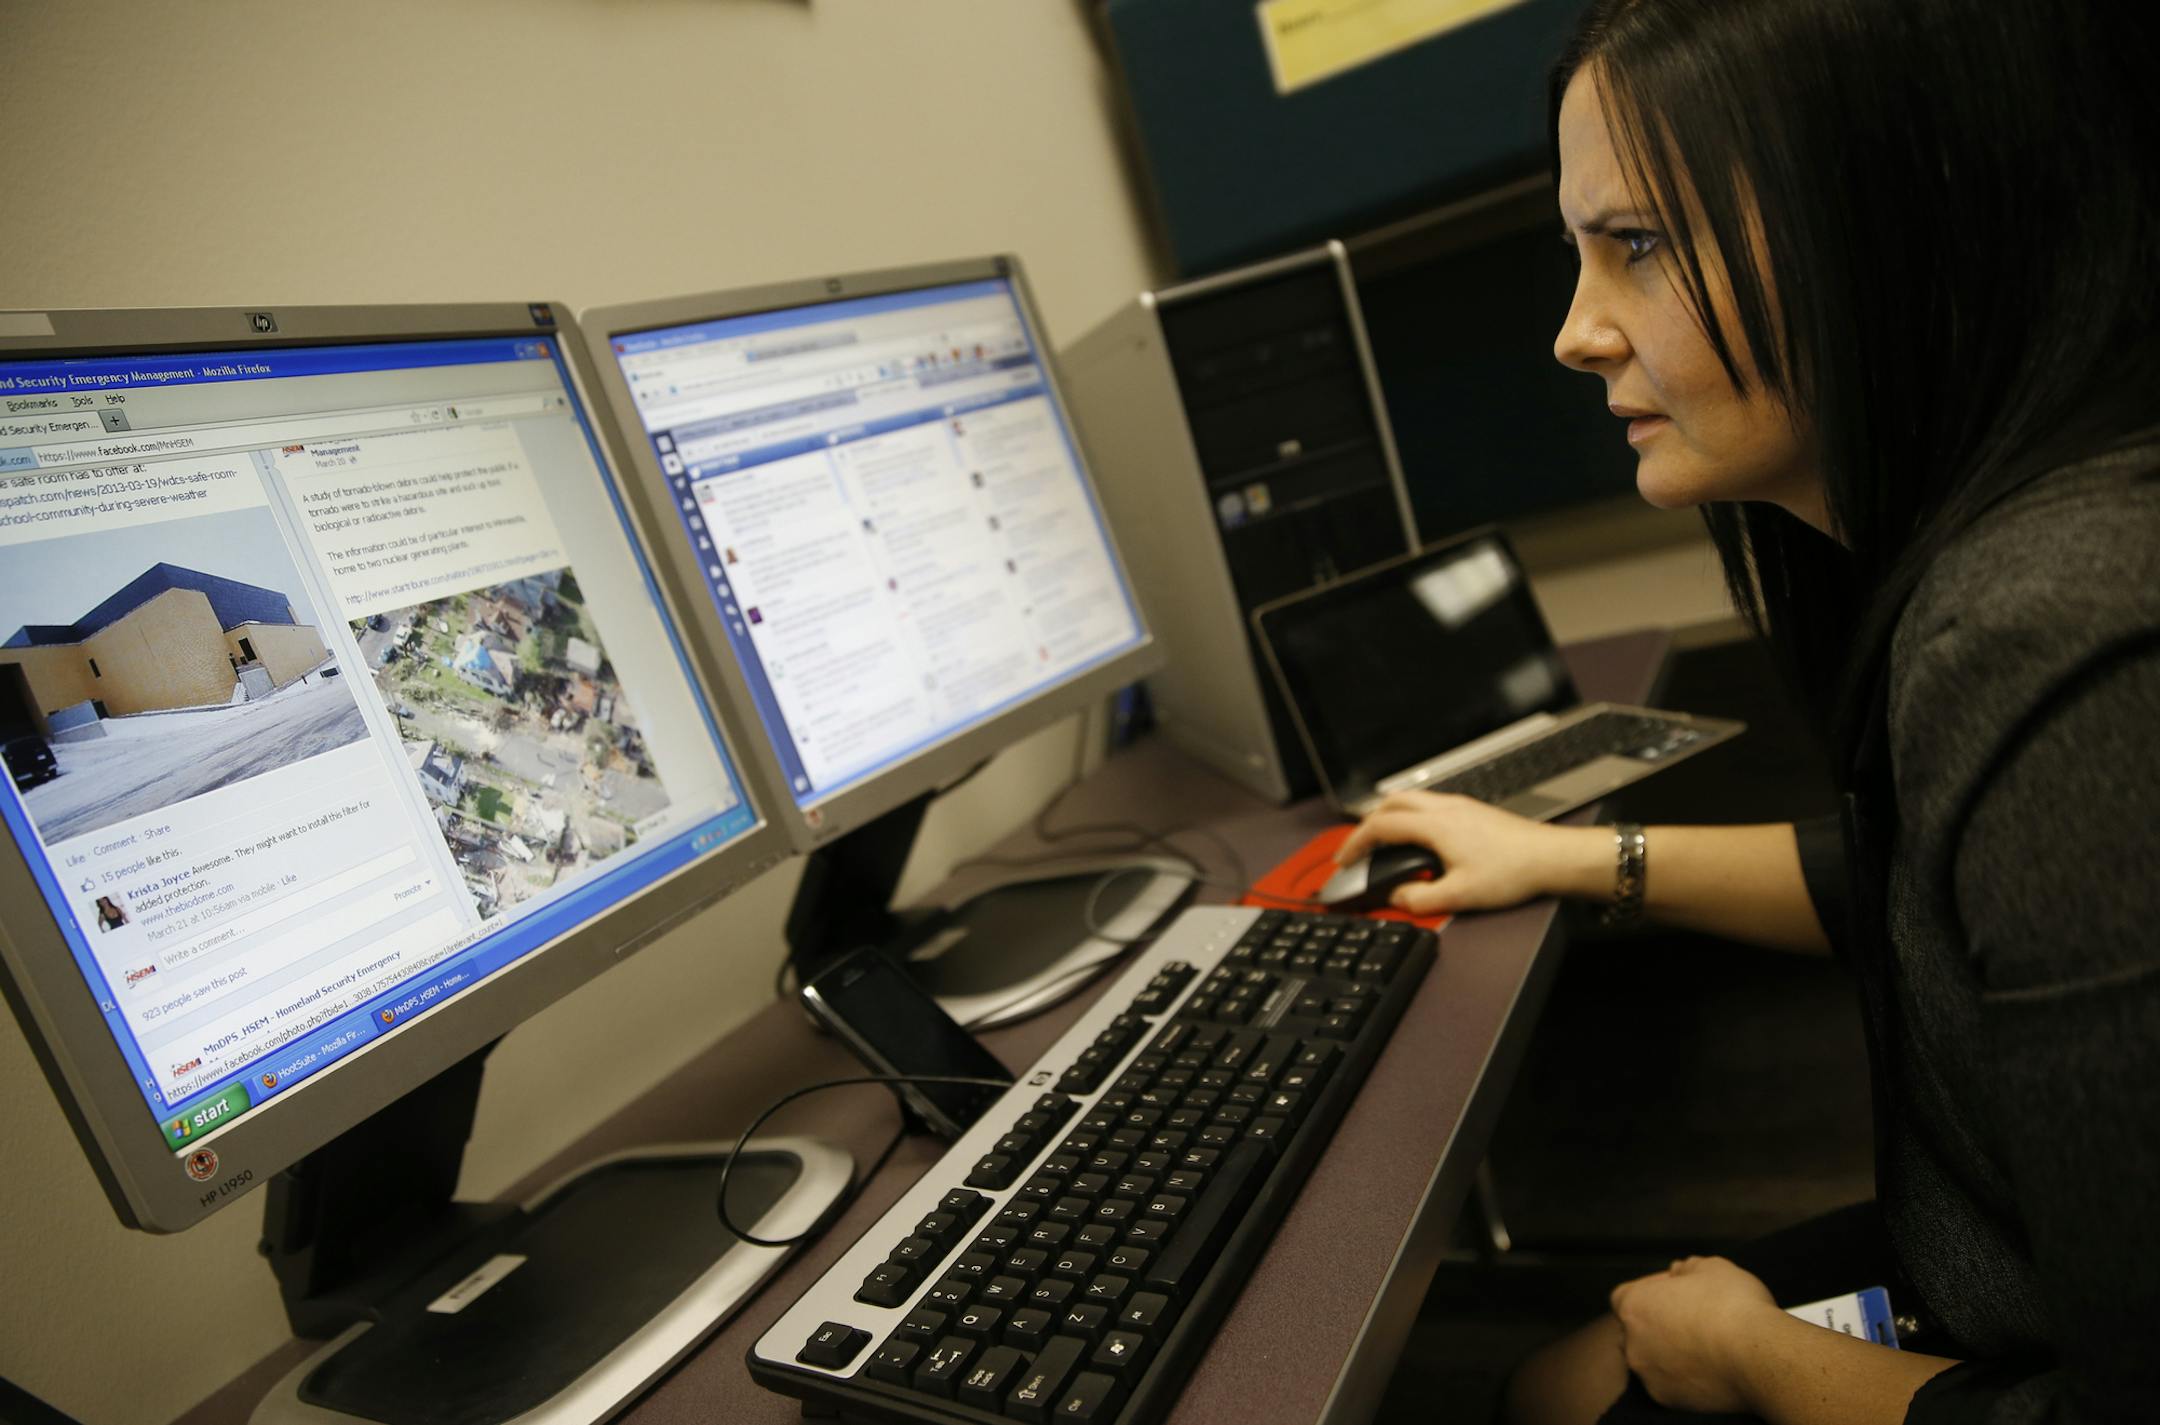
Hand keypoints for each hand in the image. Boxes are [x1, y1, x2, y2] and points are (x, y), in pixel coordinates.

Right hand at [1334, 791, 1592, 914]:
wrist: (1552, 858)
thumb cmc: (1512, 872)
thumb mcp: (1460, 896)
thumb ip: (1420, 898)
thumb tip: (1397, 895)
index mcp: (1435, 825)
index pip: (1381, 826)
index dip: (1356, 842)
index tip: (1345, 859)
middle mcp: (1445, 808)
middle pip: (1392, 802)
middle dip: (1368, 822)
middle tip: (1359, 846)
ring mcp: (1461, 806)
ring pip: (1412, 799)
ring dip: (1390, 816)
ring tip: (1384, 840)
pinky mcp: (1474, 811)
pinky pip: (1431, 804)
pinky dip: (1412, 816)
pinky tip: (1420, 838)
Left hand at [1608, 1256, 1780, 1414]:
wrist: (1756, 1356)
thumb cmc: (1732, 1306)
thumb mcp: (1711, 1267)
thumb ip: (1687, 1268)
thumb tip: (1680, 1271)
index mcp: (1634, 1306)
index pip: (1626, 1295)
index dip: (1653, 1288)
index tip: (1678, 1288)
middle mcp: (1633, 1343)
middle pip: (1639, 1328)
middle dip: (1661, 1320)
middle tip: (1693, 1314)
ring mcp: (1650, 1375)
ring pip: (1654, 1358)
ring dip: (1673, 1349)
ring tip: (1707, 1341)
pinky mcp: (1669, 1399)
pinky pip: (1673, 1382)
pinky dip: (1687, 1374)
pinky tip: (1712, 1364)